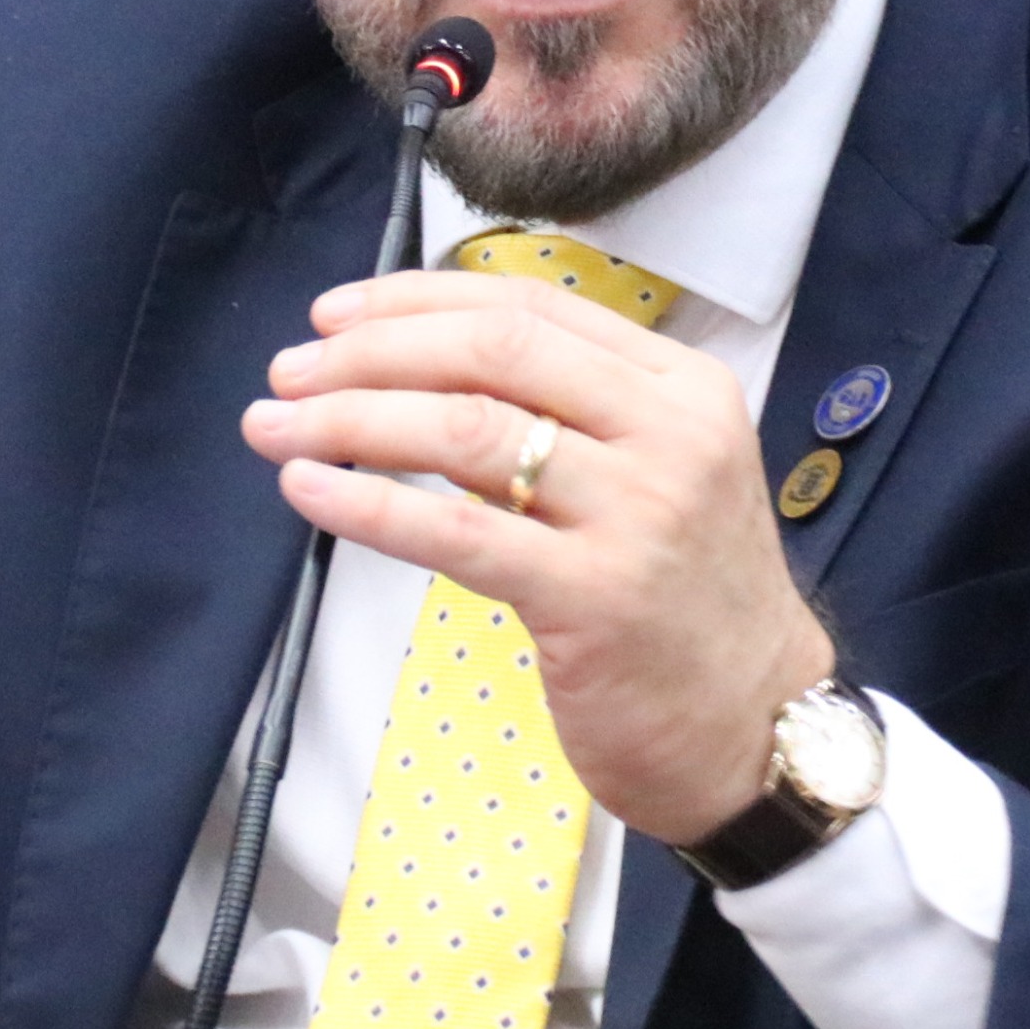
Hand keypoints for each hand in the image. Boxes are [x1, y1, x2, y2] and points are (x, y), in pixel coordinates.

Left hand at [242, 270, 832, 844]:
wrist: (756, 728)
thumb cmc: (684, 601)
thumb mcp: (656, 474)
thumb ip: (567, 416)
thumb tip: (415, 370)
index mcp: (682, 387)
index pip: (529, 307)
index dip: (417, 300)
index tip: (336, 315)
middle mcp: (669, 436)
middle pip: (492, 353)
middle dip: (371, 351)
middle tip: (290, 370)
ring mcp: (637, 517)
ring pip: (465, 431)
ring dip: (349, 419)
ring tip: (274, 426)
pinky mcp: (594, 601)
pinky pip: (455, 534)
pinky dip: (366, 503)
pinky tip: (307, 490)